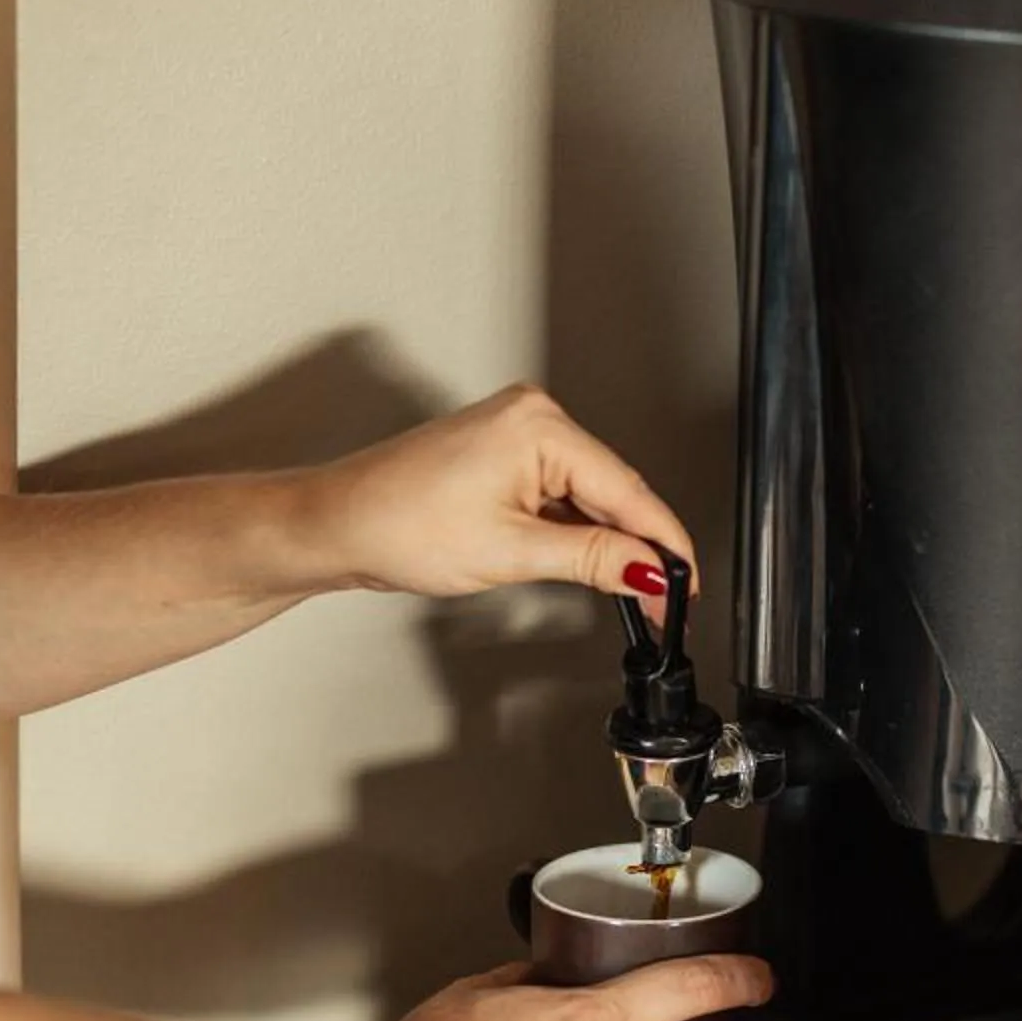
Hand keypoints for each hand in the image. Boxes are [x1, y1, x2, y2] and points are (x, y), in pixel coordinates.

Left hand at [306, 386, 697, 611]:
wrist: (336, 525)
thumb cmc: (398, 524)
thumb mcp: (512, 552)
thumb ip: (592, 558)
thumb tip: (646, 569)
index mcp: (539, 426)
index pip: (629, 490)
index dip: (665, 545)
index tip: (685, 585)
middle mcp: (532, 417)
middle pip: (614, 490)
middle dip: (640, 548)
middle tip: (663, 603)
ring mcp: (516, 432)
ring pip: (589, 494)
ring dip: (609, 541)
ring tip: (631, 592)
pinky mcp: (503, 454)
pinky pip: (560, 492)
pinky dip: (576, 530)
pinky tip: (587, 562)